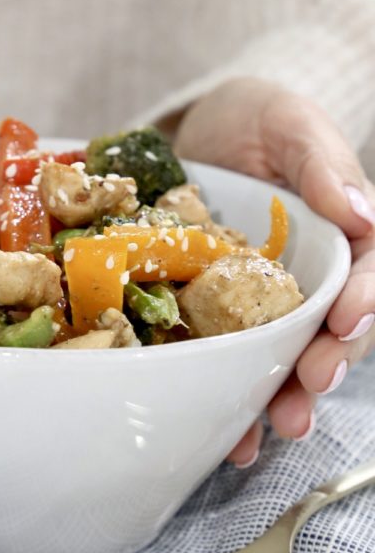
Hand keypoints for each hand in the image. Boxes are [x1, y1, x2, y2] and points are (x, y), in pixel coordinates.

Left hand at [174, 77, 374, 466]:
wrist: (194, 134)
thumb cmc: (254, 119)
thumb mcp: (287, 121)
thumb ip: (319, 161)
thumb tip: (359, 209)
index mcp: (347, 230)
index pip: (372, 269)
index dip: (367, 300)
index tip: (347, 321)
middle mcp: (318, 274)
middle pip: (338, 328)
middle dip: (330, 362)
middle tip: (312, 386)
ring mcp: (272, 300)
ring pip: (292, 356)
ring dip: (286, 397)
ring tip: (273, 429)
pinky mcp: (226, 316)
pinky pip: (237, 360)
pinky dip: (236, 397)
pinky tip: (228, 433)